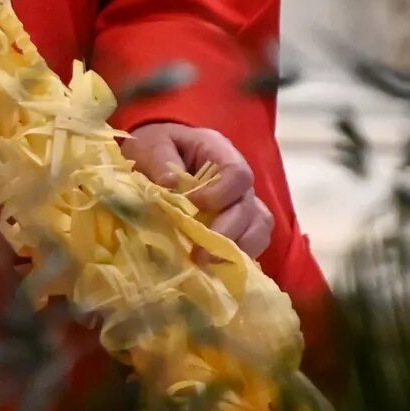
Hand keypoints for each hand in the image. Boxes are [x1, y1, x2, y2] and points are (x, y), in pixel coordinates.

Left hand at [125, 122, 272, 258]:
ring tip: (209, 262)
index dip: (221, 194)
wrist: (153, 153)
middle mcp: (237, 178)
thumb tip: (169, 186)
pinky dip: (239, 255)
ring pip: (259, 226)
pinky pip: (252, 240)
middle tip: (200, 254)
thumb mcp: (150, 144)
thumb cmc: (154, 145)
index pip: (238, 173)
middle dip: (227, 233)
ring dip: (238, 248)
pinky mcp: (237, 222)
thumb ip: (159, 161)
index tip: (194, 206)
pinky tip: (217, 266)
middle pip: (249, 206)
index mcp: (218, 151)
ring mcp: (240, 201)